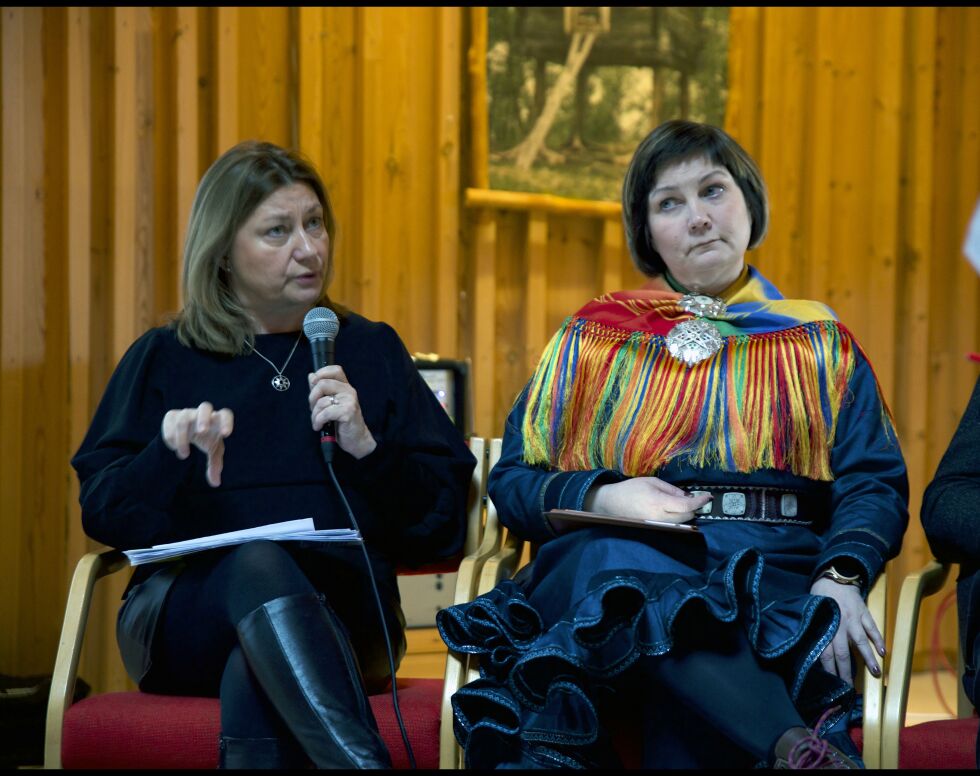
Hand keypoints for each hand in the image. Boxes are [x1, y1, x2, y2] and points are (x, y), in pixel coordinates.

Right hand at [161, 401, 233, 487]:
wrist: (187, 433)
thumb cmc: (207, 440)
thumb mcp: (213, 452)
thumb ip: (215, 466)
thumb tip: (216, 483)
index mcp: (217, 420)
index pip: (225, 414)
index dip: (227, 422)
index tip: (226, 434)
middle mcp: (202, 414)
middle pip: (205, 407)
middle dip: (203, 418)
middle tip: (201, 432)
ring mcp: (187, 413)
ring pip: (184, 419)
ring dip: (183, 438)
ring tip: (184, 456)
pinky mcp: (172, 415)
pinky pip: (170, 422)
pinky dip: (171, 435)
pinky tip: (173, 446)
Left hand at [308, 365, 376, 458]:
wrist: (356, 439)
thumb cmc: (343, 423)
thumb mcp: (331, 404)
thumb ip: (322, 390)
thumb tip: (311, 376)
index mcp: (345, 387)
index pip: (335, 370)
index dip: (321, 373)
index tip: (313, 384)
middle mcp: (349, 391)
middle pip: (322, 384)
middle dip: (312, 398)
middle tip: (313, 409)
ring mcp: (350, 401)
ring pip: (322, 401)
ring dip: (314, 414)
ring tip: (317, 422)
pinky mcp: (348, 412)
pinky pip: (326, 413)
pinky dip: (318, 421)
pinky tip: (319, 426)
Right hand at [582, 477, 711, 523]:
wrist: (611, 504)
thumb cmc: (631, 489)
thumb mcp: (652, 482)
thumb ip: (671, 489)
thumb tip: (687, 496)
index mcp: (659, 502)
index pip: (686, 505)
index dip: (700, 502)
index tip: (708, 497)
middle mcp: (660, 517)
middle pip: (687, 516)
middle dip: (694, 507)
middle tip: (696, 498)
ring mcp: (657, 526)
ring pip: (681, 523)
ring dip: (687, 514)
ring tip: (685, 504)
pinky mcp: (654, 529)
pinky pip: (672, 526)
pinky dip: (678, 519)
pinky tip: (675, 511)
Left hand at [810, 576, 885, 683]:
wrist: (834, 577)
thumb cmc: (820, 597)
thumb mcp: (813, 613)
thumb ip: (816, 631)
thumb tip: (812, 651)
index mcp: (825, 627)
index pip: (826, 653)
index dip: (830, 670)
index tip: (833, 684)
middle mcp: (839, 626)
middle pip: (843, 653)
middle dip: (846, 672)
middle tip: (851, 689)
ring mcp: (853, 619)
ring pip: (861, 642)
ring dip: (869, 658)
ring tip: (876, 673)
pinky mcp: (864, 613)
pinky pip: (872, 628)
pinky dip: (878, 639)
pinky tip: (884, 651)